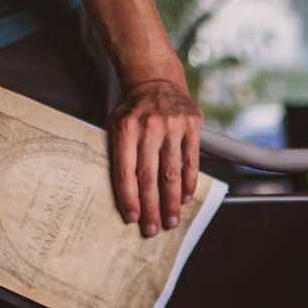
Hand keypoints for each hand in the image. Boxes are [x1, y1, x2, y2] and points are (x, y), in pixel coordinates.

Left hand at [107, 78, 201, 236]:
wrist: (156, 79)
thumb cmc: (133, 108)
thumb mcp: (116, 124)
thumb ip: (119, 153)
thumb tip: (124, 193)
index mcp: (125, 128)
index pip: (126, 172)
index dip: (129, 198)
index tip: (132, 218)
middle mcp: (149, 126)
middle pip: (150, 177)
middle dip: (151, 207)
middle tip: (153, 228)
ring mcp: (173, 125)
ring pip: (172, 172)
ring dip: (172, 201)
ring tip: (171, 219)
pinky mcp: (192, 124)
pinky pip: (191, 161)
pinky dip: (188, 183)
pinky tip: (185, 197)